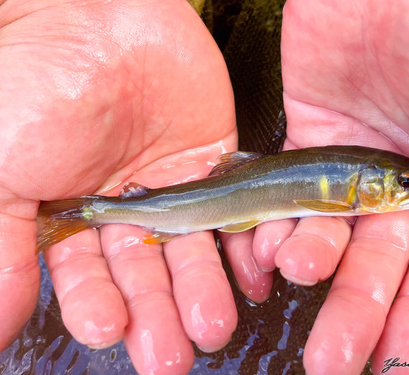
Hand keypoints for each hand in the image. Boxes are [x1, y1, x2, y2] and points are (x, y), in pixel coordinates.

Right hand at [0, 1, 236, 373]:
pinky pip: (231, 213)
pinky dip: (240, 247)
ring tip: (211, 328)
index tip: (111, 334)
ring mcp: (172, 188)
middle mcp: (125, 209)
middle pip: (145, 276)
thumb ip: (2, 249)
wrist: (95, 18)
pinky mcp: (212, 164)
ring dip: (201, 292)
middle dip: (157, 316)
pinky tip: (248, 281)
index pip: (88, 280)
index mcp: (72, 217)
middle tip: (172, 355)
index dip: (99, 308)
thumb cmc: (36, 86)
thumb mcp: (1, 174)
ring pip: (190, 252)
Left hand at [223, 0, 408, 372]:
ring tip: (298, 276)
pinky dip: (278, 222)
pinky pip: (291, 195)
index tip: (397, 365)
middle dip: (355, 314)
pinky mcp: (311, 137)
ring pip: (331, 233)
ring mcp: (356, 162)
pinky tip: (268, 248)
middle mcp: (406, 185)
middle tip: (331, 360)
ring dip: (314, 264)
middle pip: (377, 266)